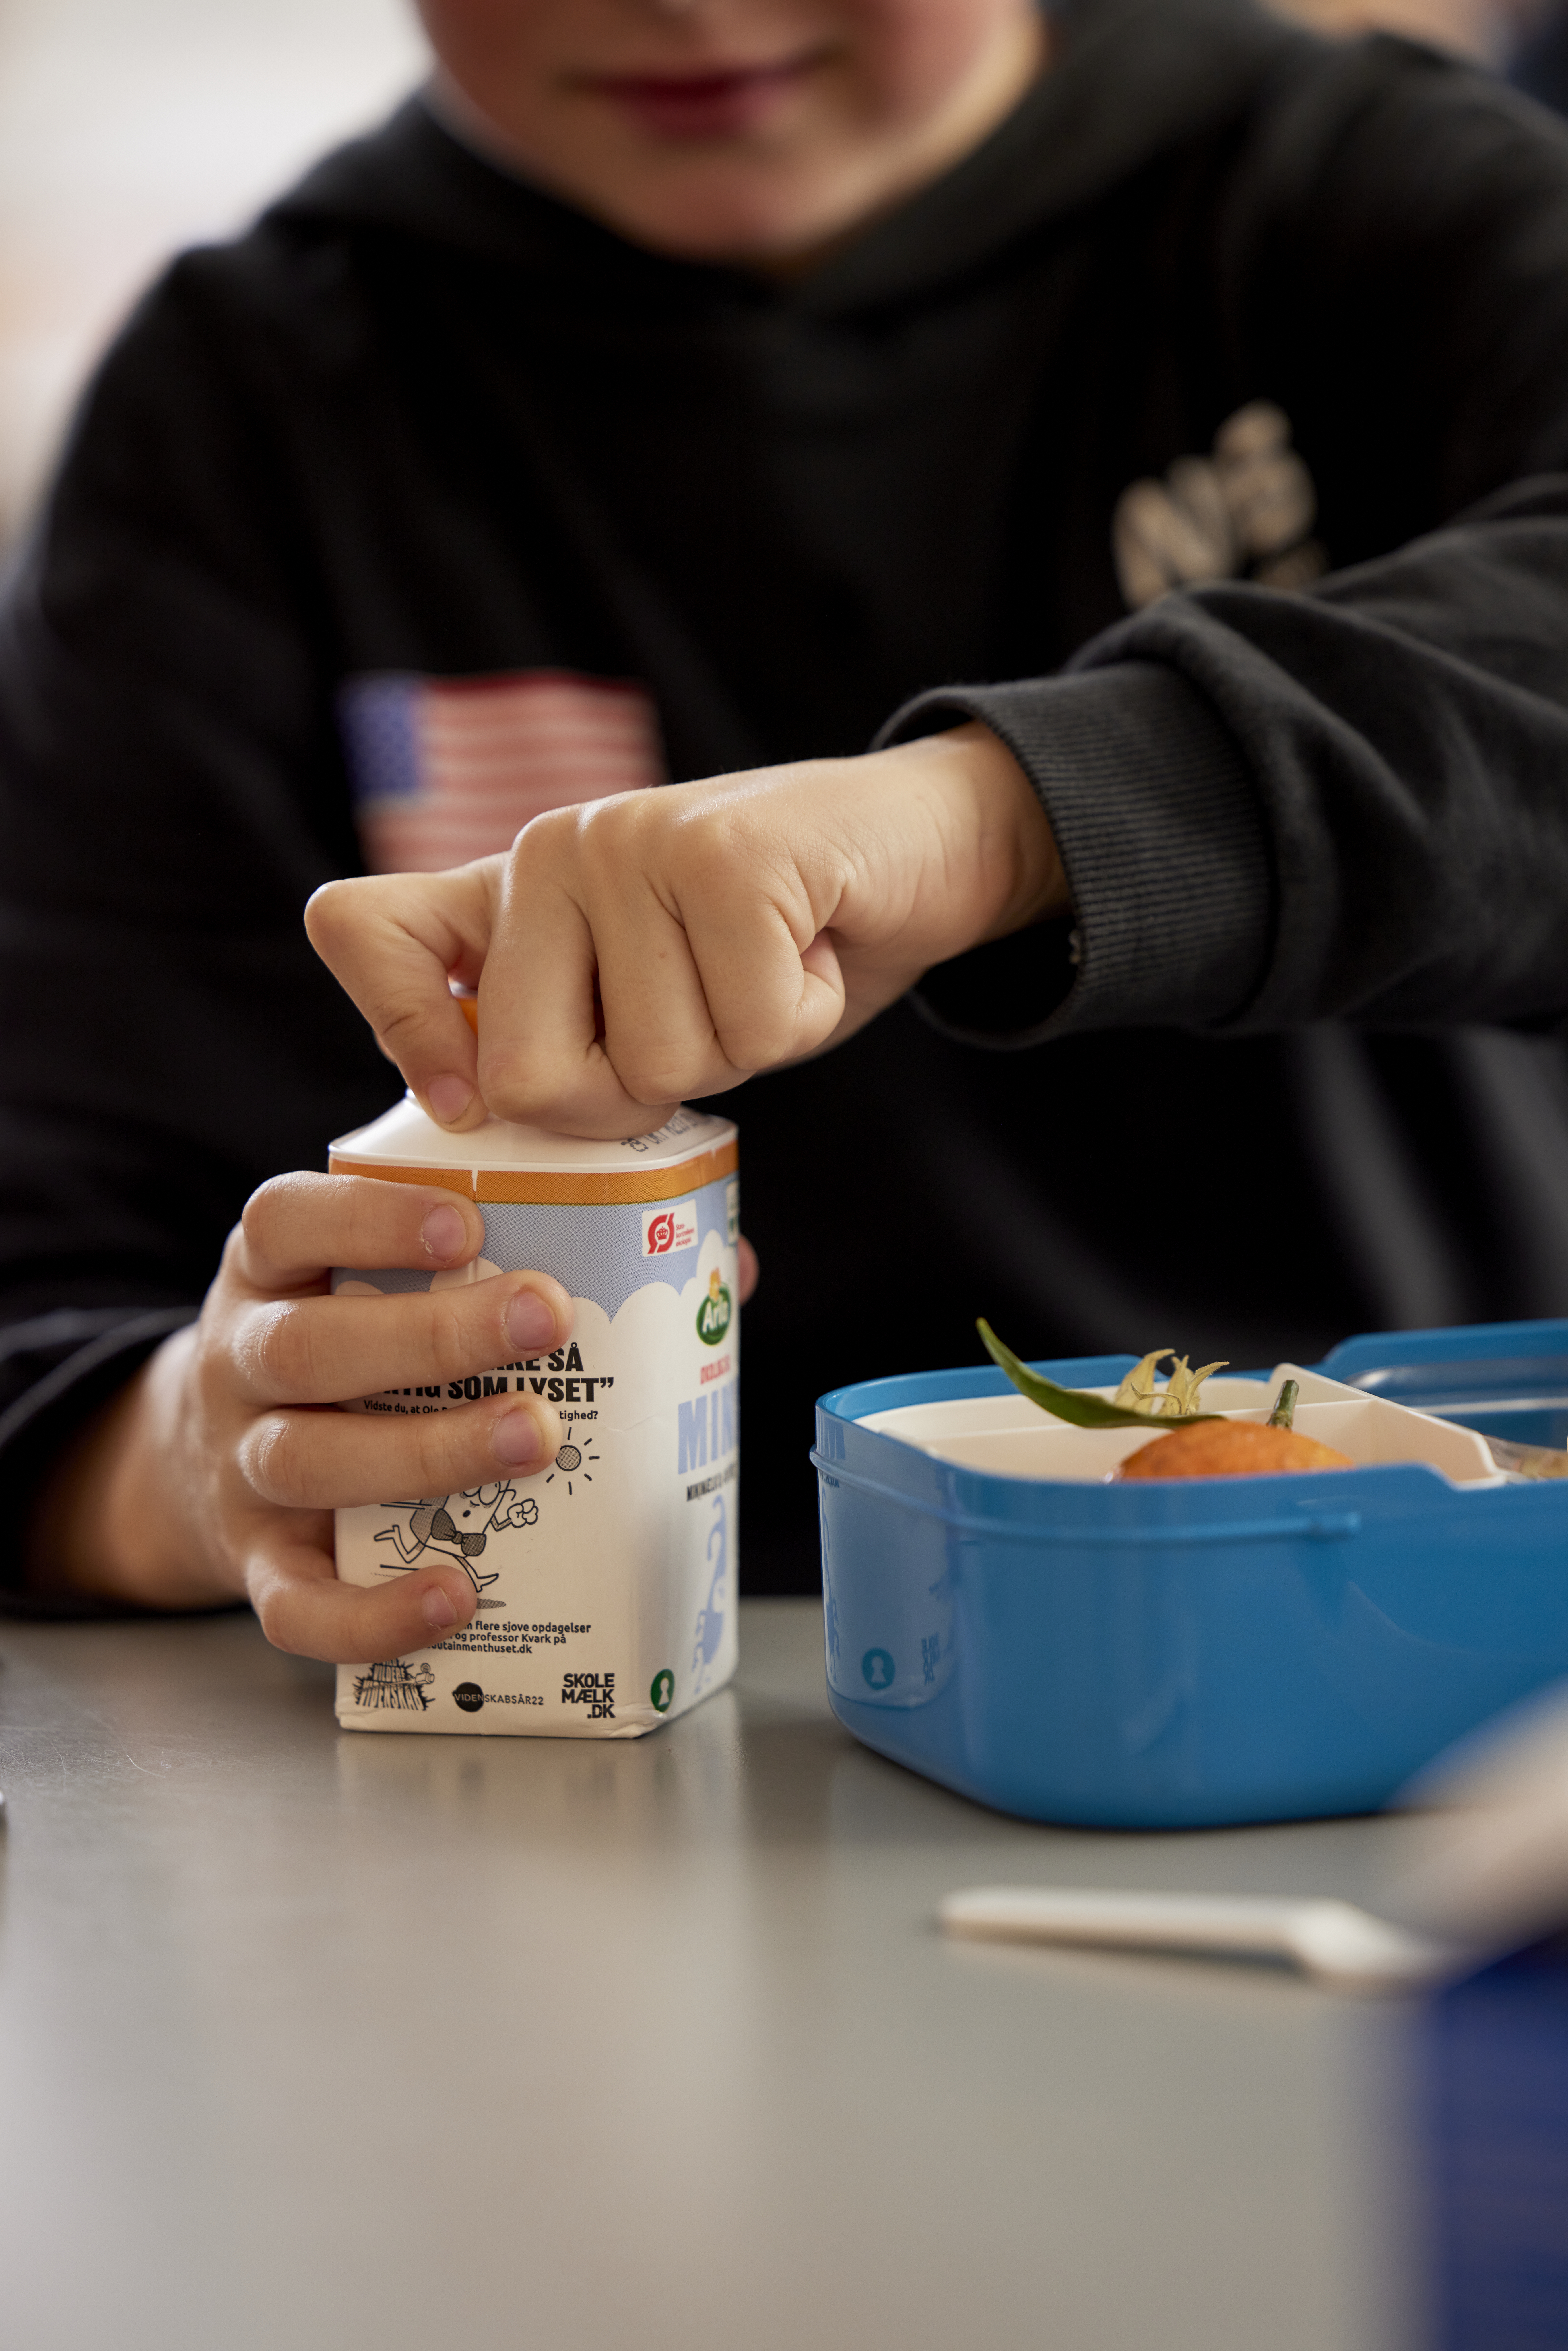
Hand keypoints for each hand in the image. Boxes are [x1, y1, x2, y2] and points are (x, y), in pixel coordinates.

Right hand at [25, 1173, 573, 1661]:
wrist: (201, 1462)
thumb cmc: (337, 1350)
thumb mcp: (356, 1281)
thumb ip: (460, 1256)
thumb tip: (663, 1245)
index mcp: (264, 1275)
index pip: (285, 1221)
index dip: (368, 1217)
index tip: (467, 1223)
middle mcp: (238, 1366)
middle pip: (307, 1347)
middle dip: (434, 1335)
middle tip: (548, 1319)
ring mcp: (239, 1469)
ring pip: (308, 1461)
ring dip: (429, 1452)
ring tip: (535, 1439)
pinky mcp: (256, 1564)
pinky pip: (297, 1603)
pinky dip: (373, 1612)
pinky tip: (459, 1595)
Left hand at [305, 722, 1065, 1137]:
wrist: (919, 849)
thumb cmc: (771, 941)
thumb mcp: (636, 984)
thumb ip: (535, 1018)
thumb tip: (450, 1098)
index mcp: (512, 882)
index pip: (361, 933)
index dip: (400, 1029)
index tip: (466, 1096)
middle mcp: (552, 848)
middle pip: (528, 1077)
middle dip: (634, 1093)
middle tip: (703, 1011)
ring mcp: (636, 843)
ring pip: (657, 1064)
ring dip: (738, 1049)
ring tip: (766, 969)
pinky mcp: (729, 858)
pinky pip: (748, 1029)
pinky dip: (800, 1018)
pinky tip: (810, 949)